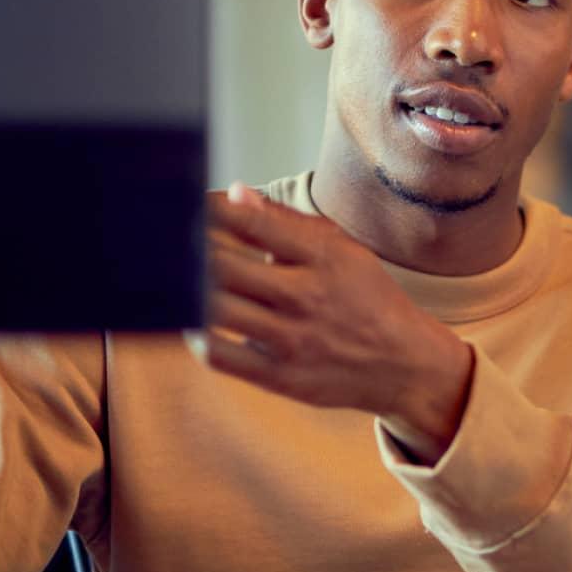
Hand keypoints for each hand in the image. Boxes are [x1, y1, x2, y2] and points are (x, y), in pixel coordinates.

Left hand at [197, 184, 473, 459]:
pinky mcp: (282, 378)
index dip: (210, 211)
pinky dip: (196, 336)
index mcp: (325, 257)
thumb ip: (287, 222)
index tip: (187, 203)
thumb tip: (234, 194)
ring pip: (216, 309)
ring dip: (188, 290)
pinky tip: (193, 321)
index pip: (253, 224)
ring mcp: (293, 340)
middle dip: (189, 250)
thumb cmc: (366, 298)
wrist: (406, 364)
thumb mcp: (343, 250)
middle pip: (225, 266)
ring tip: (174, 277)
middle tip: (164, 241)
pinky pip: (220, 356)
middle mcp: (308, 296)